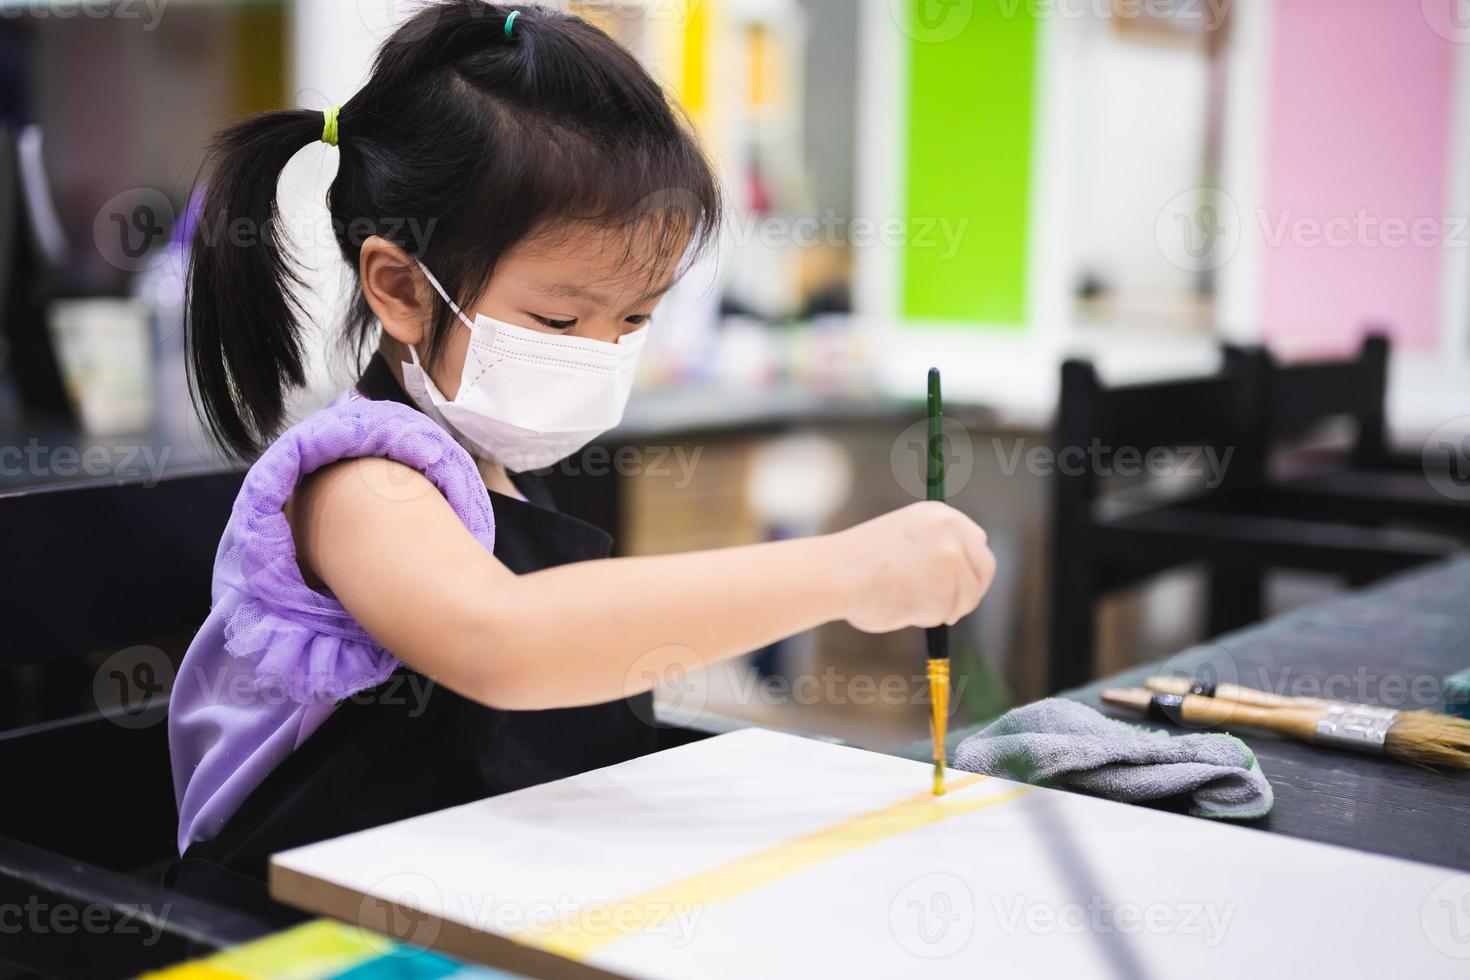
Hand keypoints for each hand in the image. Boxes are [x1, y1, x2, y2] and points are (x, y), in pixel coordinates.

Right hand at [832, 502, 994, 633]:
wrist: (837, 574)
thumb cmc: (857, 564)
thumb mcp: (903, 541)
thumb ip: (931, 552)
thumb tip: (953, 582)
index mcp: (939, 514)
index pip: (977, 542)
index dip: (970, 568)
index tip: (962, 585)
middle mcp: (952, 530)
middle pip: (984, 568)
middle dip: (970, 592)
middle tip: (950, 610)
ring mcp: (953, 558)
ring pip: (967, 597)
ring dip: (941, 608)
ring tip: (904, 603)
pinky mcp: (949, 587)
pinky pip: (947, 614)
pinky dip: (927, 618)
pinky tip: (901, 606)